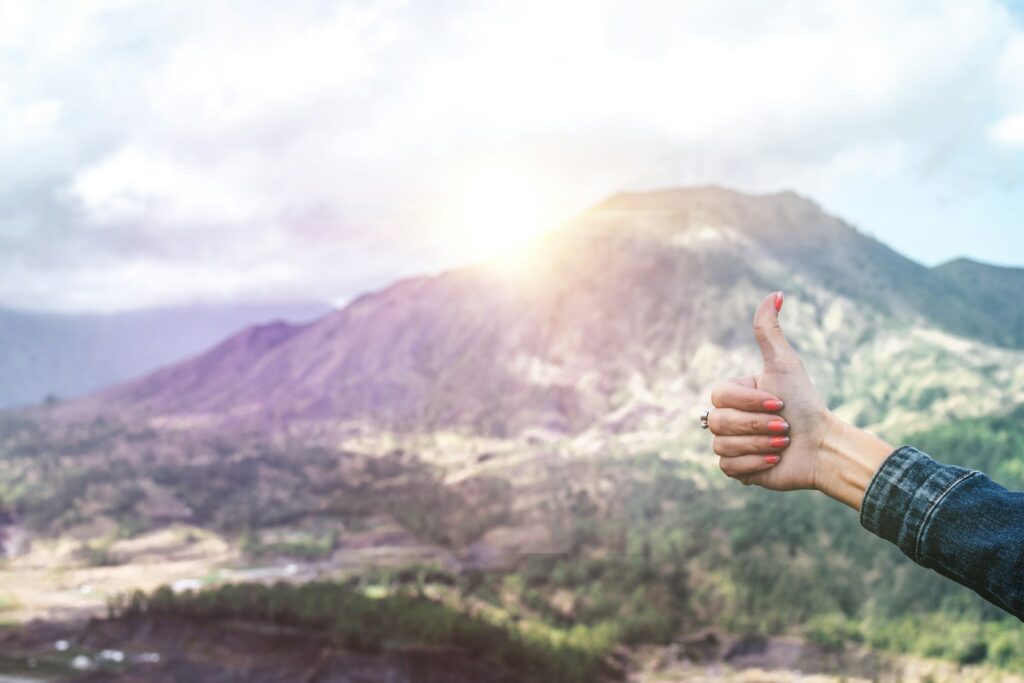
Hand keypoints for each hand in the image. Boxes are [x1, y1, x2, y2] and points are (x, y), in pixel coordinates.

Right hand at [708, 291, 834, 490]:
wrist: (823, 446)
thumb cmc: (805, 404)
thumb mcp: (784, 364)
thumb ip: (769, 331)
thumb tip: (776, 293)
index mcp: (733, 393)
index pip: (719, 396)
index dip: (748, 402)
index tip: (779, 403)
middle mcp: (727, 417)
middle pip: (719, 422)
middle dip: (757, 425)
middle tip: (785, 427)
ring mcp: (730, 444)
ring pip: (723, 446)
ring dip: (760, 444)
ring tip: (783, 444)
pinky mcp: (737, 469)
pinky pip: (728, 467)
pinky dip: (756, 463)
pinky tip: (775, 459)